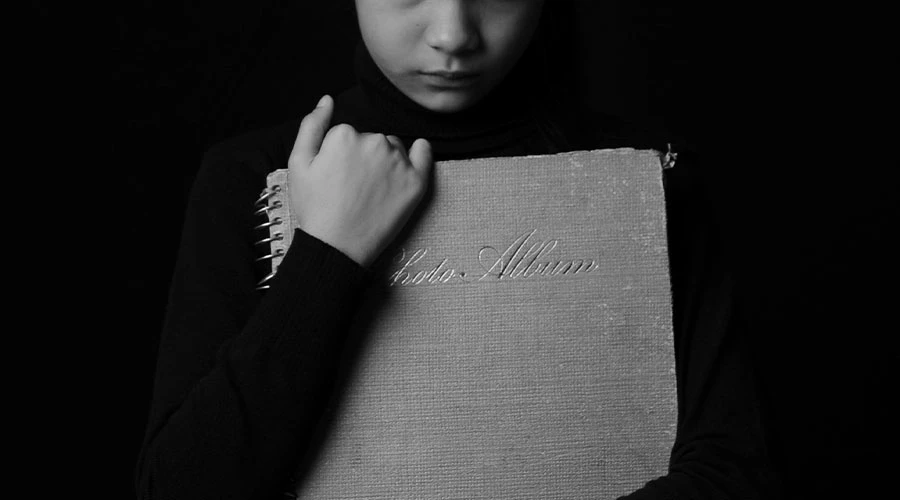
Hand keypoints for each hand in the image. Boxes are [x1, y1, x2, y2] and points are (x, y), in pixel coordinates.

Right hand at [287, 95, 432, 267]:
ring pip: (394, 149)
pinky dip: (421, 153)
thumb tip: (327, 100)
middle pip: (372, 139)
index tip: (335, 177)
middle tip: (352, 187)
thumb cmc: (315, 207)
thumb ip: (311, 126)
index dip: (339, 156)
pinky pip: (424, 155)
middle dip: (363, 156)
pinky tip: (419, 152)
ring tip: (371, 190)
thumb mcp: (298, 163)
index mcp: (345, 134)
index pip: (346, 135)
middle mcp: (375, 142)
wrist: (337, 247)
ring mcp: (398, 162)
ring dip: (386, 161)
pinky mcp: (416, 182)